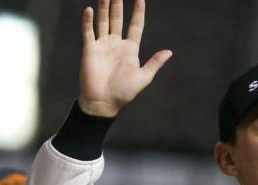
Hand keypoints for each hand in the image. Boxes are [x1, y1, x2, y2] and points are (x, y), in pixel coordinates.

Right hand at [78, 0, 171, 116]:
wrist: (103, 102)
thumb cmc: (124, 92)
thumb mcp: (143, 77)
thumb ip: (154, 63)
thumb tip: (169, 52)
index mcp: (130, 49)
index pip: (135, 26)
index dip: (138, 12)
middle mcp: (116, 44)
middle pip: (118, 19)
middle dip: (118, 5)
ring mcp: (102, 45)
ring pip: (103, 22)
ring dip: (104, 8)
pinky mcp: (90, 49)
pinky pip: (89, 31)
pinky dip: (88, 21)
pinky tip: (90, 9)